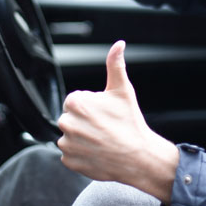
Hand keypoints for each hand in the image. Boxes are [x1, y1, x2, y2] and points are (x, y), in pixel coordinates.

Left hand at [57, 41, 178, 203]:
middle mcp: (67, 123)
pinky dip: (81, 153)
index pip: (75, 100)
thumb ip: (115, 64)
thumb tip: (118, 45)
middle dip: (85, 120)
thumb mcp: (123, 90)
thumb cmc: (130, 123)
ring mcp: (67, 144)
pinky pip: (70, 153)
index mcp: (76, 103)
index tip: (104, 113)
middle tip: (105, 126)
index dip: (91, 105)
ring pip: (70, 135)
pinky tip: (97, 151)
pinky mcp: (69, 161)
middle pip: (71, 117)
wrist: (138, 157)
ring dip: (82, 137)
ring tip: (102, 139)